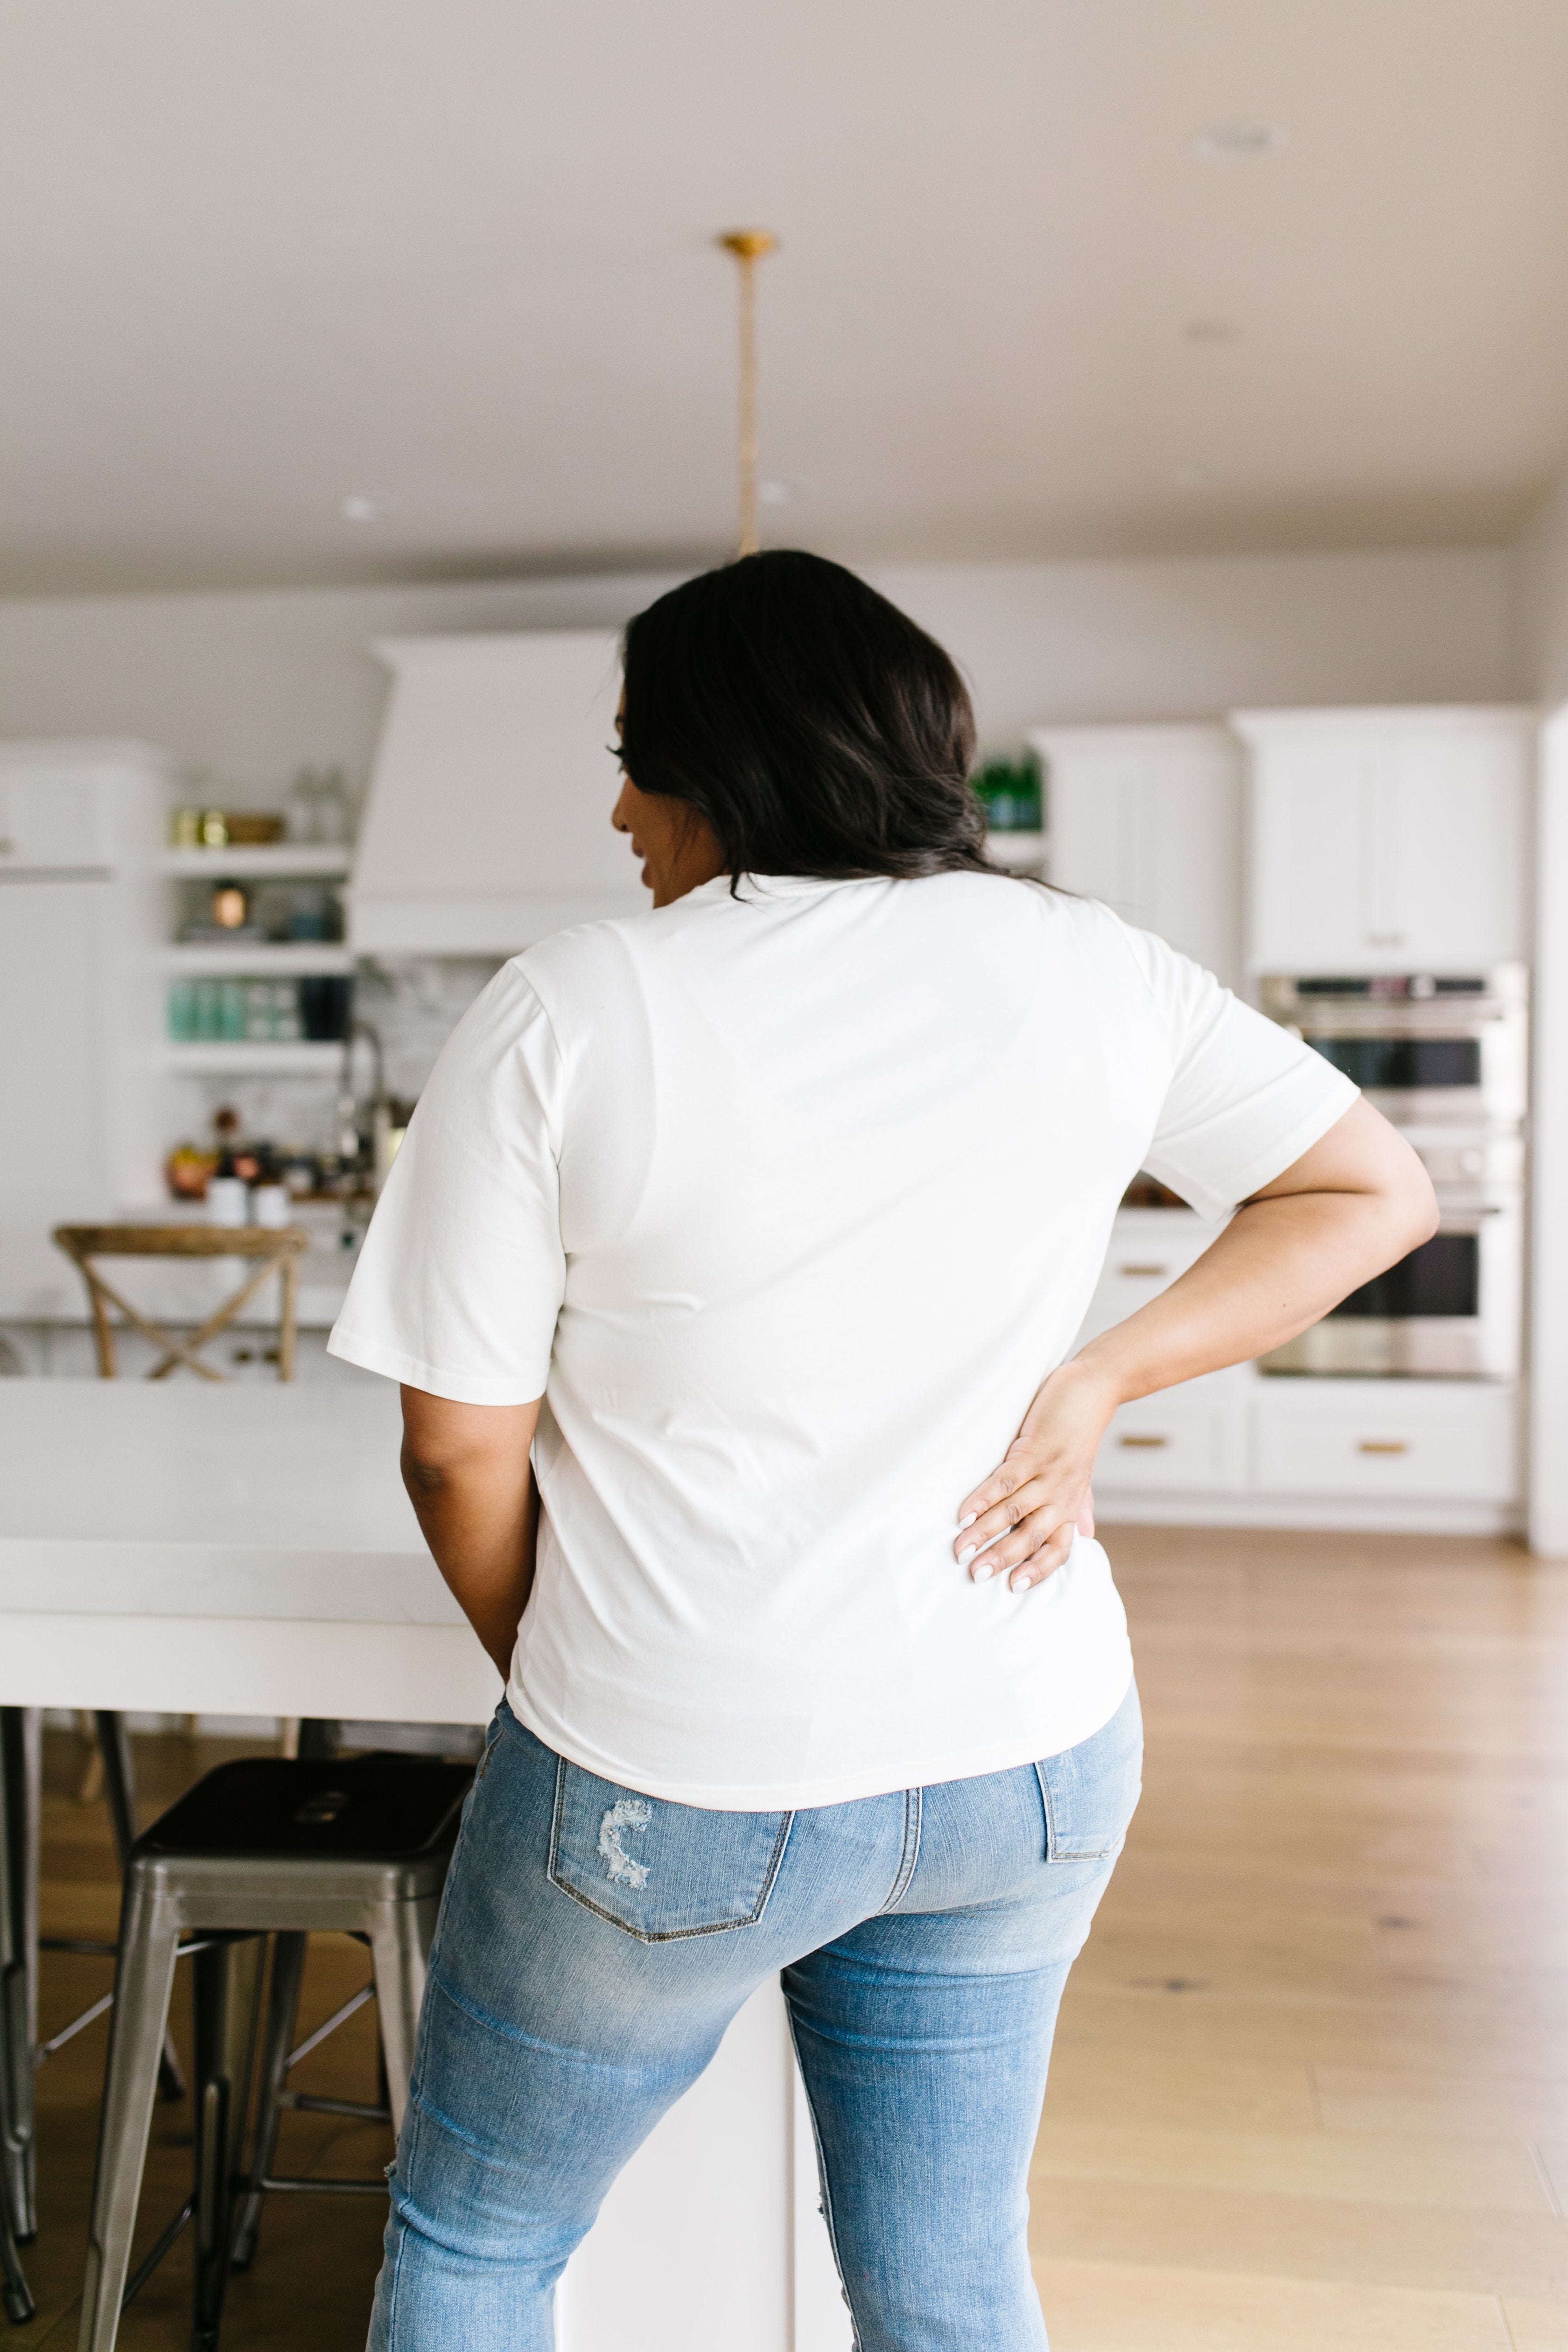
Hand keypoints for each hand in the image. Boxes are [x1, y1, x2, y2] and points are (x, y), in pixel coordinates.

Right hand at [954, 1361, 1117, 1592]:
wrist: (1094, 1390)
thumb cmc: (1081, 1432)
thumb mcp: (1083, 1474)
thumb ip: (1081, 1505)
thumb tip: (1088, 1535)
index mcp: (1071, 1504)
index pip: (1058, 1548)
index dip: (1038, 1570)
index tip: (1013, 1587)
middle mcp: (1061, 1495)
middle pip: (1031, 1536)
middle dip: (1002, 1557)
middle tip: (975, 1574)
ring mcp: (1048, 1473)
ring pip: (1014, 1511)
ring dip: (984, 1532)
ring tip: (960, 1549)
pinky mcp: (1035, 1450)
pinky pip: (1006, 1480)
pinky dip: (983, 1498)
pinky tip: (964, 1512)